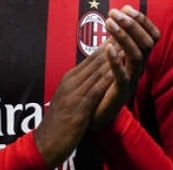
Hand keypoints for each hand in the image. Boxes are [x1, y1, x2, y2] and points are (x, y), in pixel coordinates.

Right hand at [32, 45, 115, 166]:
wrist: (47, 141)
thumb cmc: (58, 123)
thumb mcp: (67, 99)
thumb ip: (78, 87)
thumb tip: (89, 78)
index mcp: (69, 79)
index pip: (90, 58)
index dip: (106, 45)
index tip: (118, 34)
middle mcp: (72, 81)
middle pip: (95, 60)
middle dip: (112, 45)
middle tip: (126, 31)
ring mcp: (75, 92)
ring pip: (97, 71)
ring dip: (113, 57)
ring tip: (126, 45)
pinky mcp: (80, 105)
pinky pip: (97, 89)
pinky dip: (108, 78)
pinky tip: (118, 72)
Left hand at [90, 5, 159, 129]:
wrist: (94, 112)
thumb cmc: (104, 82)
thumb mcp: (113, 56)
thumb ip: (117, 38)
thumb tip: (120, 13)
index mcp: (137, 58)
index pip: (151, 36)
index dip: (142, 21)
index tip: (126, 8)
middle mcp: (138, 68)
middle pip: (146, 43)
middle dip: (132, 25)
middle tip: (114, 12)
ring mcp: (131, 80)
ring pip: (136, 56)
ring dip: (123, 37)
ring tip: (109, 22)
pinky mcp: (120, 93)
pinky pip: (122, 77)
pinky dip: (116, 61)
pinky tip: (107, 48)